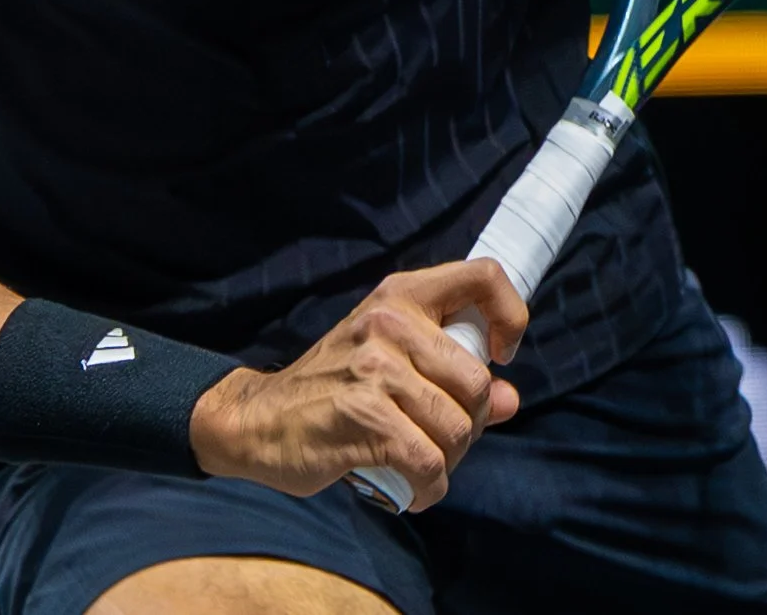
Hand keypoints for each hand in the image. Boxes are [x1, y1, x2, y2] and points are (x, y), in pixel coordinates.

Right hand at [189, 259, 526, 509]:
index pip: (484, 277)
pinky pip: (428, 463)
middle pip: (476, 381)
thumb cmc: (332, 389)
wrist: (256, 419)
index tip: (499, 355)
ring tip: (421, 463)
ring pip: (457, 427)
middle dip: (469, 422)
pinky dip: (429, 487)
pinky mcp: (363, 418)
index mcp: (400, 297)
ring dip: (447, 459)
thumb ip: (452, 374)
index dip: (510, 316)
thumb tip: (508, 400)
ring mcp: (375, 370)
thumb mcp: (390, 362)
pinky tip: (413, 489)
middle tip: (439, 437)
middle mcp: (390, 324)